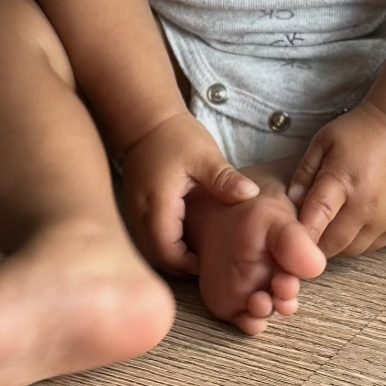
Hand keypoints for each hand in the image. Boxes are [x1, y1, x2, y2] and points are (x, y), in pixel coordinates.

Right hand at [121, 111, 258, 274]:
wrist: (148, 121)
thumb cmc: (176, 136)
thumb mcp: (204, 155)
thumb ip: (225, 179)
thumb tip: (251, 195)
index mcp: (157, 205)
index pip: (167, 251)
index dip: (188, 263)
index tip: (210, 262)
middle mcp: (139, 214)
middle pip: (157, 256)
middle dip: (181, 264)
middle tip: (209, 262)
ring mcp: (135, 213)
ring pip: (152, 249)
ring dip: (173, 254)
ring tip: (200, 252)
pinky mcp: (136, 209)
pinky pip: (150, 237)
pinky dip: (167, 242)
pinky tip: (186, 236)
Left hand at [286, 101, 385, 256]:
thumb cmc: (360, 131)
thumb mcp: (324, 141)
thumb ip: (304, 172)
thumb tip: (291, 202)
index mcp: (342, 180)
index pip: (316, 219)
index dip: (300, 235)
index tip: (288, 241)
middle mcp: (365, 205)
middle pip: (332, 244)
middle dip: (314, 243)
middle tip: (306, 231)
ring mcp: (385, 217)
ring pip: (352, 250)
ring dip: (336, 245)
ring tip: (329, 226)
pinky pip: (372, 246)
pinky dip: (357, 242)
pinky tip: (351, 225)